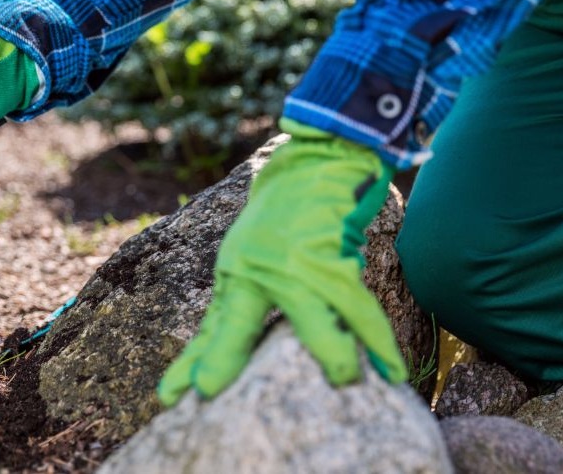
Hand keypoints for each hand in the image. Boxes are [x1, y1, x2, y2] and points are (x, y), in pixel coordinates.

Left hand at [157, 119, 406, 404]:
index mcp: (236, 274)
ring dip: (333, 355)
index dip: (194, 363)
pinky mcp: (331, 256)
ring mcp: (294, 264)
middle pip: (238, 323)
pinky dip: (377, 340)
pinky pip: (358, 308)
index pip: (212, 328)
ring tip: (345, 383)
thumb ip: (241, 304)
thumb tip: (221, 358)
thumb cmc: (281, 220)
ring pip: (315, 320)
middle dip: (225, 357)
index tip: (172, 396)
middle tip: (210, 390)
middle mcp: (256, 269)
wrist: (314, 165)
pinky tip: (391, 369)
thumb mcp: (247, 258)